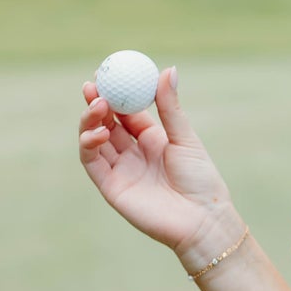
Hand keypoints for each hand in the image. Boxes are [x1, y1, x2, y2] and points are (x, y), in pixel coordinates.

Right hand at [77, 66, 239, 257]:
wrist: (202, 220)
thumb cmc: (200, 180)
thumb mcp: (185, 138)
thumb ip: (170, 107)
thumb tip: (168, 69)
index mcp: (152, 139)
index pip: (126, 111)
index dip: (115, 92)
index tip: (109, 72)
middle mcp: (132, 153)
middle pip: (106, 123)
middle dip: (96, 103)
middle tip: (93, 85)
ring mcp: (120, 170)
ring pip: (94, 140)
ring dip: (90, 121)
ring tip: (97, 105)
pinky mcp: (110, 187)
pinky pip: (92, 162)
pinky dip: (89, 145)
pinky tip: (97, 132)